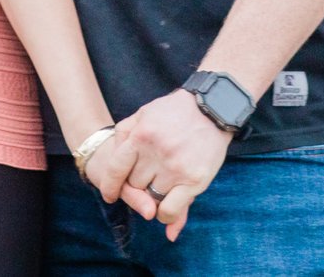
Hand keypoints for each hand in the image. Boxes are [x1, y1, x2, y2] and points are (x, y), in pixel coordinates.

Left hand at [89, 89, 231, 240]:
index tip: (110, 195)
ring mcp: (176, 168)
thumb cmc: (175, 111)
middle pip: (134, 185)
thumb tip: (113, 155)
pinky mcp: (195, 181)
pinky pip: (170, 210)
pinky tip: (166, 210)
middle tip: (147, 181)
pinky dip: (165, 215)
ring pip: (150, 200)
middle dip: (136, 186)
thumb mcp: (144, 113)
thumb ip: (124, 133)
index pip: (116, 169)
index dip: (110, 186)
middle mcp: (157, 153)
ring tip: (160, 189)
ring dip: (152, 199)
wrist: (213, 109)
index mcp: (141, 135)